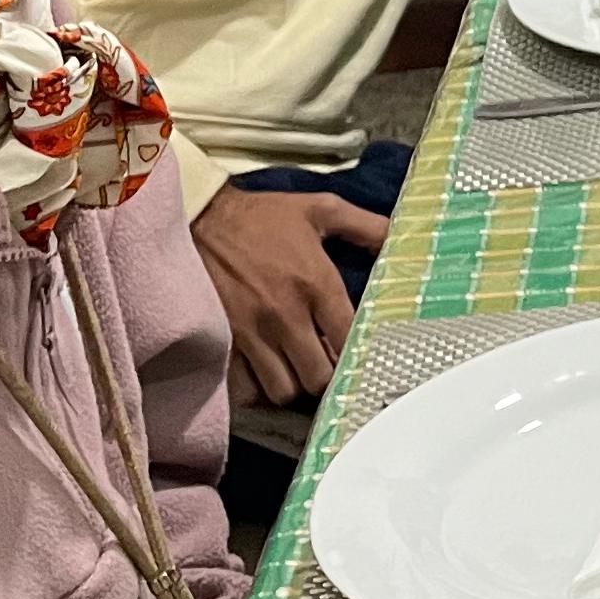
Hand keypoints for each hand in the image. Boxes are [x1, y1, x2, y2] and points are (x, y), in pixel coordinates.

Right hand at [192, 184, 387, 407]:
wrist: (200, 218)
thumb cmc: (263, 216)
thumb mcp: (321, 209)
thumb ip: (366, 226)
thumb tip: (399, 238)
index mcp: (315, 284)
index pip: (348, 340)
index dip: (357, 351)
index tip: (356, 348)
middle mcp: (286, 316)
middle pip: (317, 377)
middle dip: (327, 375)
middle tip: (326, 362)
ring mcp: (252, 333)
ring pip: (282, 389)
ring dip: (295, 384)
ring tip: (298, 369)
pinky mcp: (224, 341)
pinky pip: (245, 387)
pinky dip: (259, 387)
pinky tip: (267, 372)